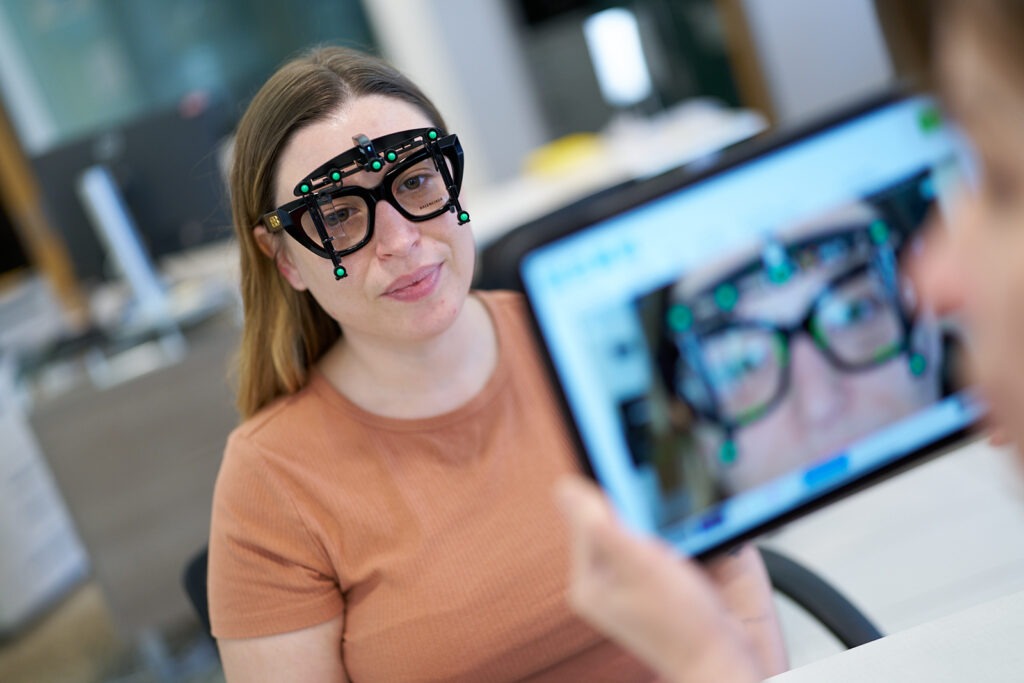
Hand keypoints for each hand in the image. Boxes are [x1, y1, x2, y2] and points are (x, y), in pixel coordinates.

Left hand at [555, 476, 787, 682]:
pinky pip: (648, 549)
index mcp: (586, 581)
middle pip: (607, 524)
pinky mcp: (647, 588)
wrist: (721, 661)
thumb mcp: (638, 563)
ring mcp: (623, 588)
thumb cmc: (685, 622)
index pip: (584, 517)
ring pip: (631, 534)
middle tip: (661, 531)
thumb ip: (599, 524)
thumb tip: (564, 487)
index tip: (636, 487)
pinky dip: (665, 542)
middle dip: (635, 515)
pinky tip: (681, 555)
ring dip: (652, 528)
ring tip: (674, 549)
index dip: (610, 497)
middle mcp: (599, 585)